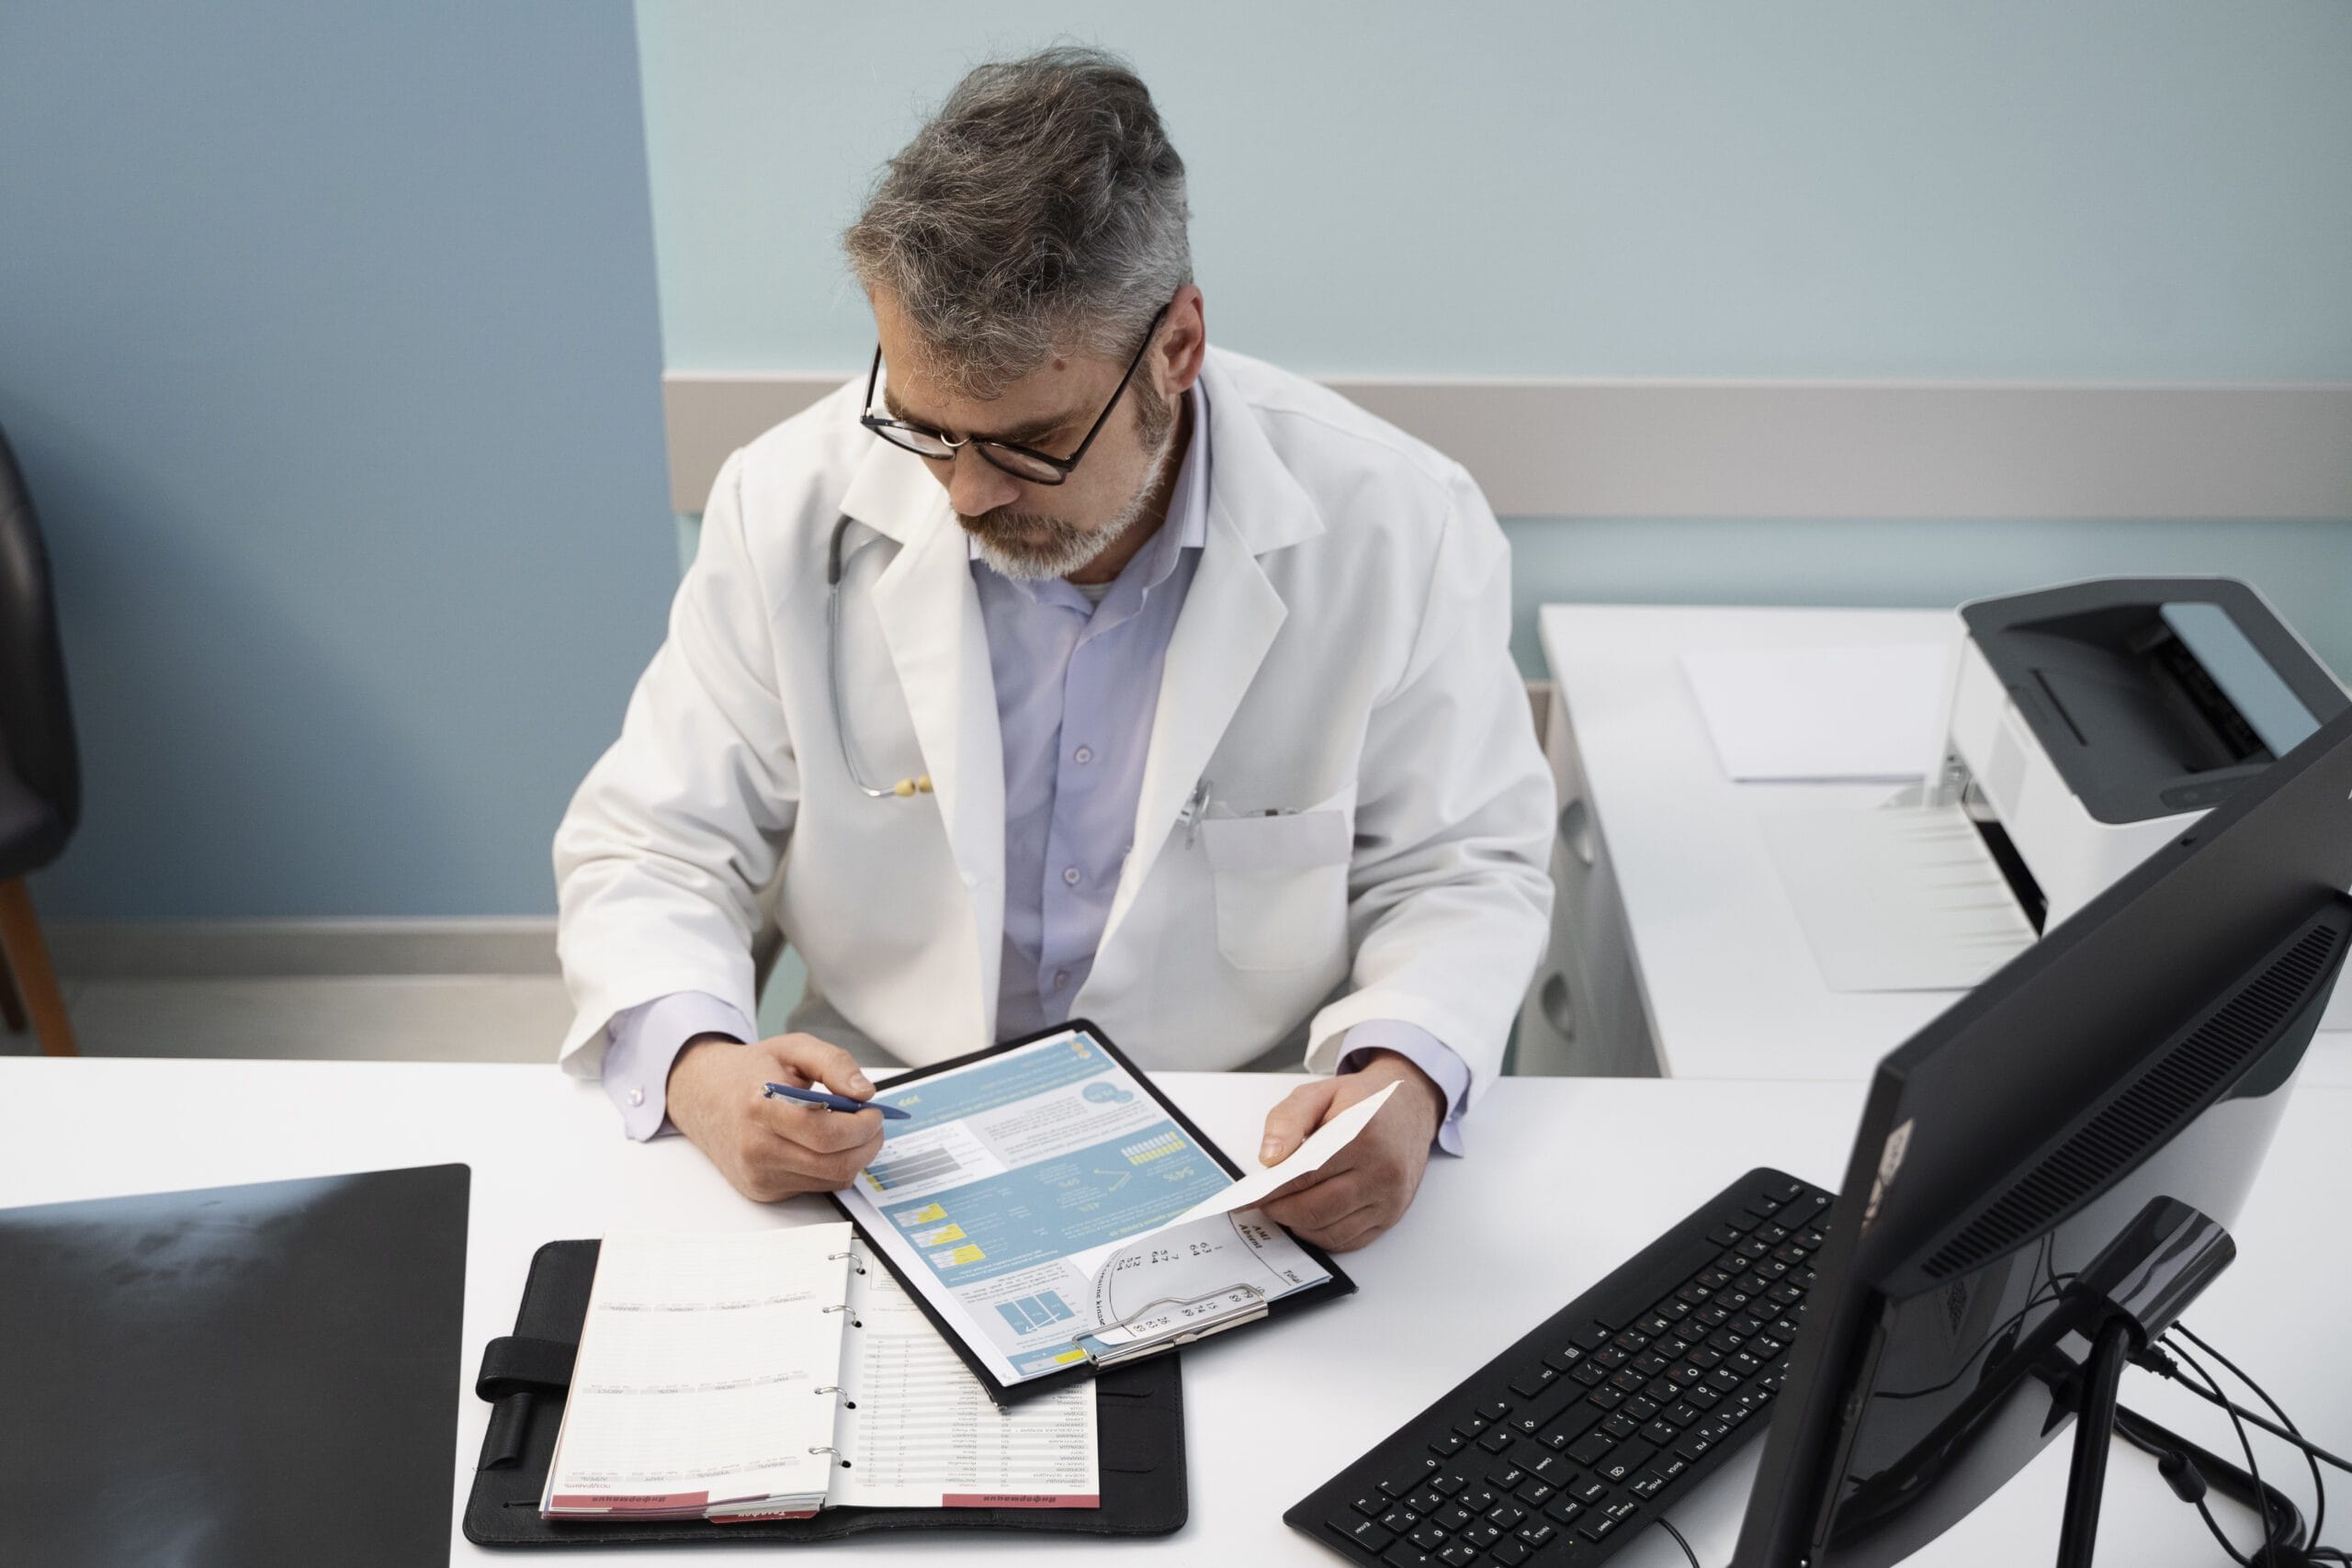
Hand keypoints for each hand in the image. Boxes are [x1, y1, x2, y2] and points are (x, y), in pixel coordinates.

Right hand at [665, 1032, 886, 1202]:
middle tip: (872, 1124)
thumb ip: (834, 1063)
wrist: (702, 1096)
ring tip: (850, 1131)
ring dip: (854, 1157)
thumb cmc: (749, 1071)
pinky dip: (831, 1167)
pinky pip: (816, 1187)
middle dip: (867, 1145)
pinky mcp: (762, 1190)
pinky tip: (824, 1144)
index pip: (824, 1133)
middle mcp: (756, 1149)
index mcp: (760, 1108)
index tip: (873, 1112)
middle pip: (834, 1165)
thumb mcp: (792, 1049)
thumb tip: (864, 1092)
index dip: (861, 1126)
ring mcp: (758, 1175)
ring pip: (831, 1180)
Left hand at [1255, 1050, 1444, 1251]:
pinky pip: (1349, 1241)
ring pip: (1330, 1231)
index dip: (1271, 1191)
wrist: (1410, 1106)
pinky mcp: (1391, 1216)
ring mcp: (1389, 1199)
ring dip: (1299, 1225)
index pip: (1305, 1175)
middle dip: (1281, 1210)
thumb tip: (1270, 1157)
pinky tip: (1309, 1218)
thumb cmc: (1363, 1100)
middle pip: (1316, 1209)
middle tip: (1262, 1201)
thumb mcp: (1319, 1092)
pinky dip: (1322, 1235)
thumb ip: (1288, 1120)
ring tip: (1283, 1207)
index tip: (1246, 1198)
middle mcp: (1382, 1172)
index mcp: (1363, 1135)